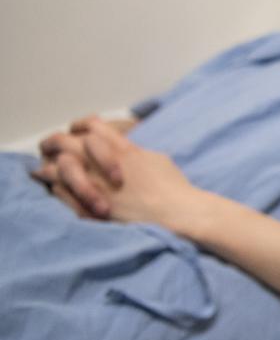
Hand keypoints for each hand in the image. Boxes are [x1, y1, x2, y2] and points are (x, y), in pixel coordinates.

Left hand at [36, 119, 208, 233]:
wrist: (172, 214)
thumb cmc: (170, 186)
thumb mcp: (153, 158)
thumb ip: (130, 151)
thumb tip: (120, 151)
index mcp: (120, 148)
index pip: (89, 125)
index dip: (81, 125)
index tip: (78, 131)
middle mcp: (101, 163)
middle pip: (64, 141)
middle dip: (55, 142)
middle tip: (52, 147)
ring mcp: (92, 184)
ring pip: (56, 167)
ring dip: (50, 167)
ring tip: (47, 170)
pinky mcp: (87, 205)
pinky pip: (59, 191)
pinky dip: (57, 187)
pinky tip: (59, 188)